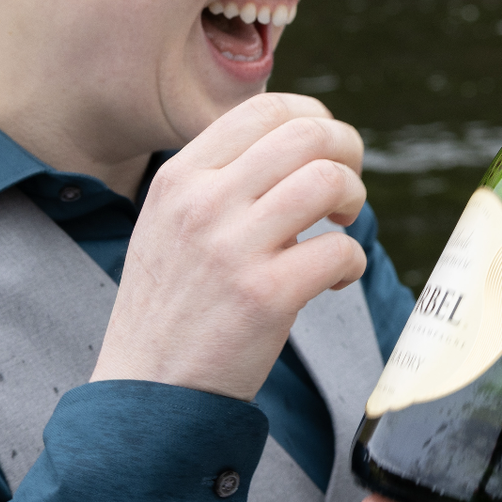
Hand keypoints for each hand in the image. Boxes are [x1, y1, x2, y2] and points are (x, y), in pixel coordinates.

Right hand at [92, 93, 367, 398]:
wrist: (146, 392)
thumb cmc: (171, 306)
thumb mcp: (170, 222)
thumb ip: (219, 180)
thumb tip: (296, 142)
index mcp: (180, 177)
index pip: (265, 108)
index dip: (314, 118)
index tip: (327, 148)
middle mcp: (203, 202)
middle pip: (307, 134)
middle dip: (348, 151)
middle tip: (346, 187)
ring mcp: (234, 248)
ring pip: (330, 181)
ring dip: (354, 199)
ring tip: (341, 225)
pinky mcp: (265, 296)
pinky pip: (340, 250)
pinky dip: (352, 263)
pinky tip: (333, 280)